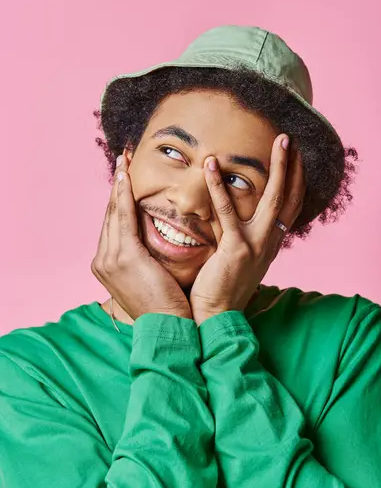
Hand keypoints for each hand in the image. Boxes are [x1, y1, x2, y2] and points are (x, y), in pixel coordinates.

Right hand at [91, 153, 191, 320]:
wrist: (169, 328)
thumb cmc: (167, 304)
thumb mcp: (151, 275)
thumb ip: (146, 255)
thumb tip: (155, 236)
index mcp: (107, 265)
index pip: (114, 224)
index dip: (118, 198)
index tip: (124, 177)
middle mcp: (103, 259)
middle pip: (111, 214)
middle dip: (117, 185)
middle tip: (122, 160)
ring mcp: (109, 258)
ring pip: (115, 212)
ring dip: (119, 183)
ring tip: (124, 161)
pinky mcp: (124, 256)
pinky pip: (124, 217)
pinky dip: (124, 195)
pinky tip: (126, 177)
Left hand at [190, 134, 305, 324]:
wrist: (215, 315)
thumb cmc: (222, 286)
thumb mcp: (240, 258)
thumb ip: (239, 234)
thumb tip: (230, 213)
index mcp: (271, 243)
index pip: (290, 207)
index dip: (295, 181)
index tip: (295, 158)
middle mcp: (270, 242)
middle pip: (288, 197)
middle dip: (291, 166)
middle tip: (287, 138)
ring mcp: (256, 245)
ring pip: (272, 199)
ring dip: (276, 167)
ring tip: (274, 142)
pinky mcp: (236, 249)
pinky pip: (227, 211)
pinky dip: (218, 186)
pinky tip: (211, 166)